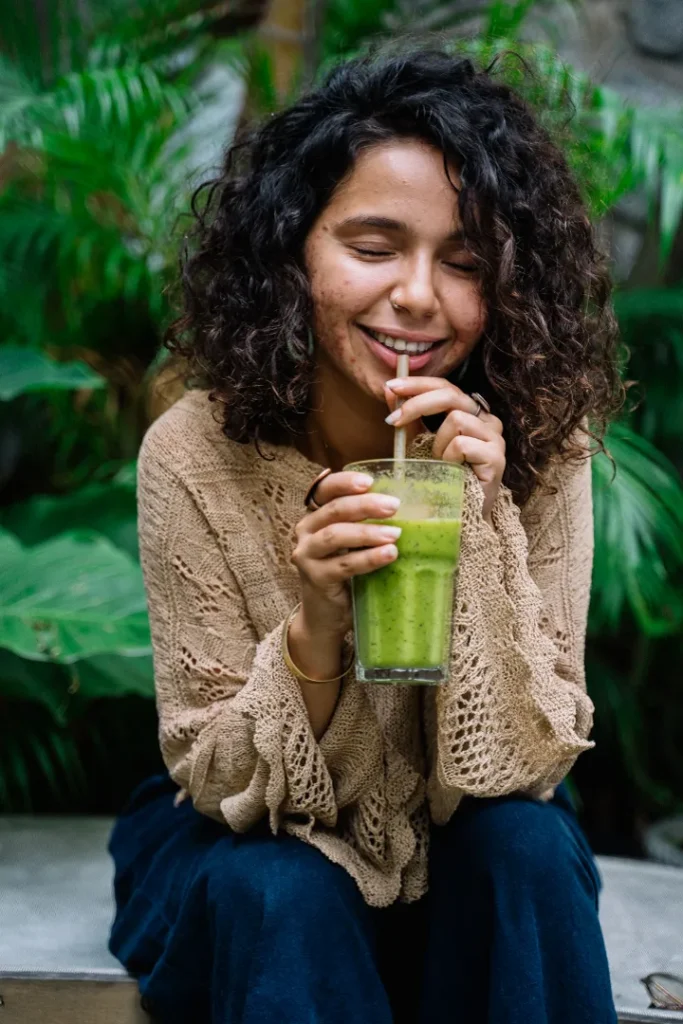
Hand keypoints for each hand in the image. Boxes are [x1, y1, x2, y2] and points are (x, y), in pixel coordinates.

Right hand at [291, 471, 402, 637]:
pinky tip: (388, 554)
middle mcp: (306, 532)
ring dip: (368, 532)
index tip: (370, 481)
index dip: (344, 482)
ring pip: (335, 535)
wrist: (326, 618)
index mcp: (316, 517)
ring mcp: (306, 555)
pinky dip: (368, 558)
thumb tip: (418, 511)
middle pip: (333, 510)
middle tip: (394, 506)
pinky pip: (343, 565)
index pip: (325, 490)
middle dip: (365, 505)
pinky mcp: (315, 578)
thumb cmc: (347, 576)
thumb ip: (370, 526)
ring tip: (396, 534)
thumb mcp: (355, 546)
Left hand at [384, 377, 505, 520]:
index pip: (446, 386)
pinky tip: (451, 471)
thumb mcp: (419, 443)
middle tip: (394, 421)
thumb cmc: (441, 478)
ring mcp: (495, 438)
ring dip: (437, 443)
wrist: (459, 515)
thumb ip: (408, 417)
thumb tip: (389, 390)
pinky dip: (448, 457)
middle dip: (417, 404)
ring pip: (456, 419)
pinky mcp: (496, 457)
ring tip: (439, 463)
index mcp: (470, 413)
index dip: (418, 384)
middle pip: (451, 394)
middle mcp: (487, 420)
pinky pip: (462, 444)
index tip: (391, 386)